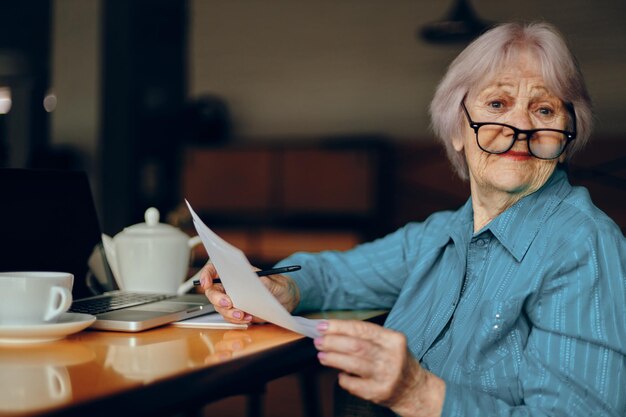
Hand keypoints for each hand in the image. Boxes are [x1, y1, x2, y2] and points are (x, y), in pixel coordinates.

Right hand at [199, 262, 300, 324]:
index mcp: (235, 272)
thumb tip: (257, 282)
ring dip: (228, 313)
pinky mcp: (237, 313)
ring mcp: (232, 300)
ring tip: (242, 315)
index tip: (206, 283)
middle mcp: (230, 286)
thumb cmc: (278, 285)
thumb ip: (265, 282)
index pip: (213, 269)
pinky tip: (247, 319)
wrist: (285, 300)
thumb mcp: (274, 282)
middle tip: (229, 303)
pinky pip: (229, 318)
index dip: (206, 275)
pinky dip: (236, 320)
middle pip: (213, 292)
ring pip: (220, 308)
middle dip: (218, 299)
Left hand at [314, 320, 444, 416]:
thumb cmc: (396, 362)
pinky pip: (354, 384)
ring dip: (333, 358)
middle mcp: (391, 357)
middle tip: (318, 341)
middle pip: (356, 346)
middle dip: (332, 342)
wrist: (414, 389)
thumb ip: (366, 337)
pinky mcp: (379, 392)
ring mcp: (386, 375)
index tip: (322, 326)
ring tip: (322, 356)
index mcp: (393, 340)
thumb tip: (333, 331)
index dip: (339, 326)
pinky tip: (340, 375)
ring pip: (353, 364)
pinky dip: (343, 378)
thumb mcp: (389, 344)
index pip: (362, 329)